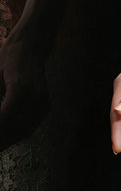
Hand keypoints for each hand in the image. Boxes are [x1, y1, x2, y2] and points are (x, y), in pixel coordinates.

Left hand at [0, 30, 50, 151]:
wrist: (31, 46)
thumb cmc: (8, 58)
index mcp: (20, 87)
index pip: (5, 118)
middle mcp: (35, 96)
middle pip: (15, 128)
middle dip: (2, 138)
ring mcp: (43, 102)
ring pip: (24, 131)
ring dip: (8, 140)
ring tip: (0, 143)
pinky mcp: (46, 105)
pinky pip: (31, 126)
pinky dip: (18, 134)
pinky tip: (8, 136)